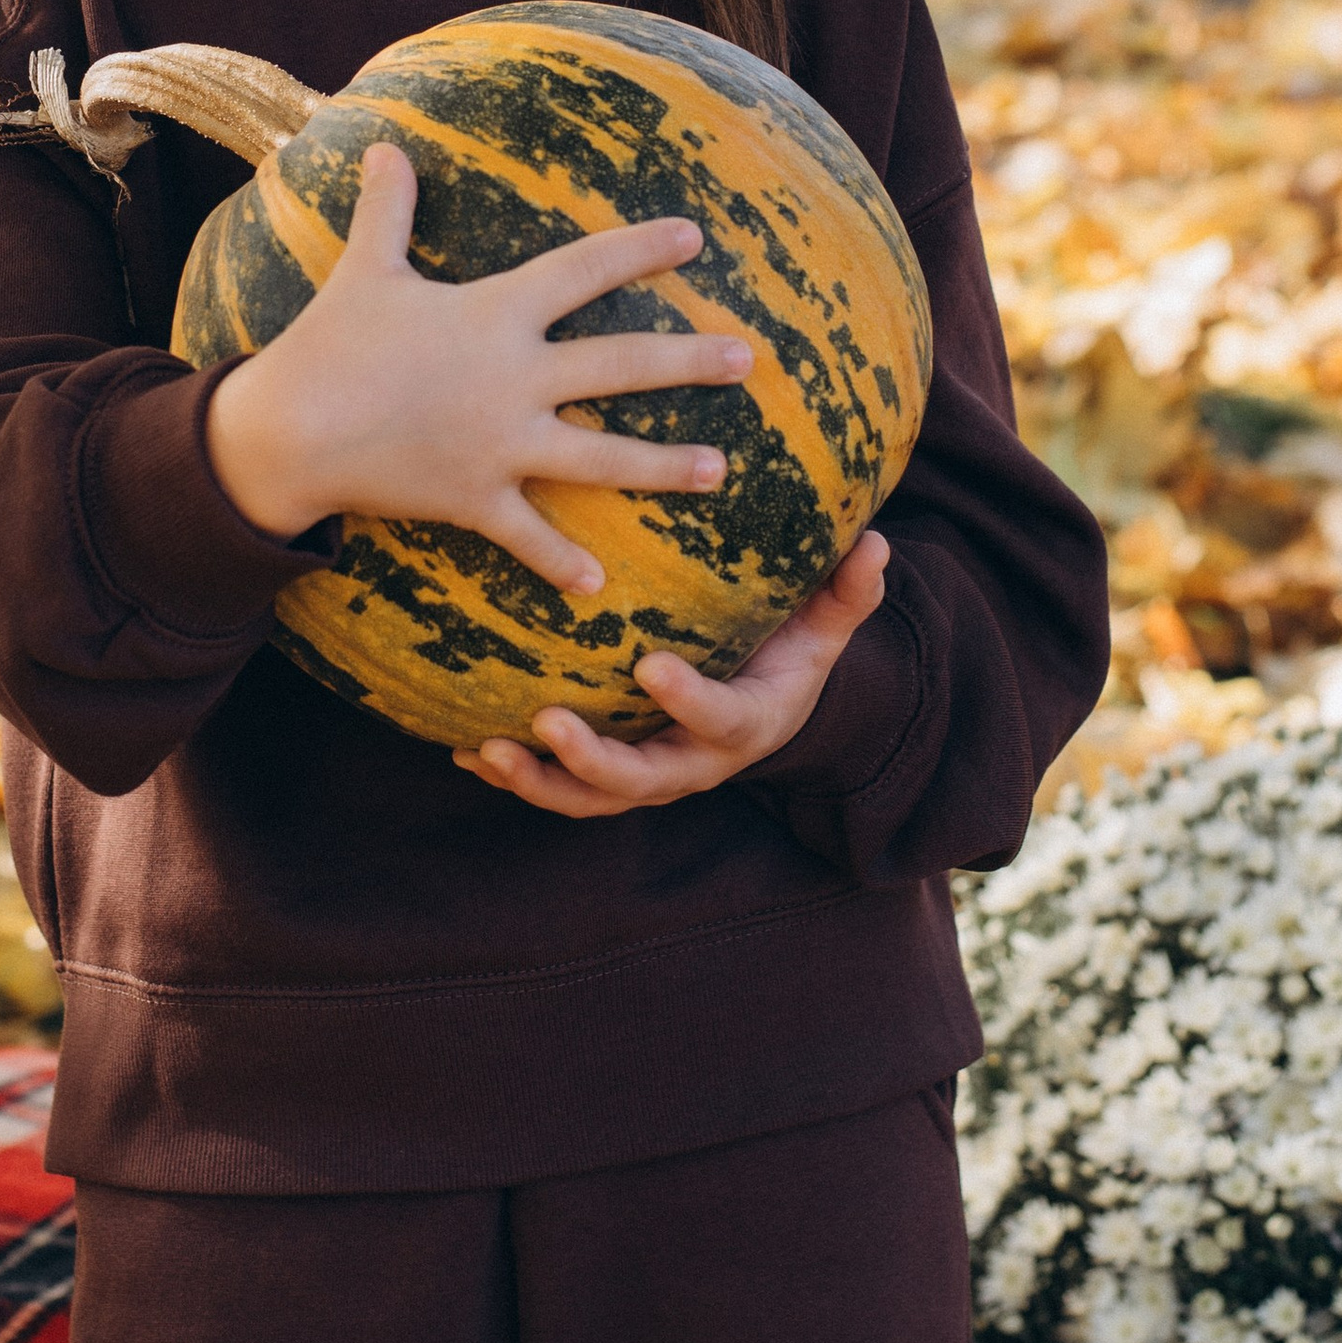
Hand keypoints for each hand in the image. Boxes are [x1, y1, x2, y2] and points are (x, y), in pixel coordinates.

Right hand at [202, 139, 753, 590]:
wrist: (288, 432)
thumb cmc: (329, 344)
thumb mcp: (364, 269)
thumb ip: (387, 209)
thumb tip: (381, 145)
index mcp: (494, 314)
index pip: (583, 272)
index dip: (639, 250)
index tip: (694, 238)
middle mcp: (512, 378)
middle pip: (619, 365)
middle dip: (688, 361)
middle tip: (748, 360)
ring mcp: (499, 444)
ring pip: (601, 457)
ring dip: (665, 466)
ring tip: (722, 472)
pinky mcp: (474, 498)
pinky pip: (528, 537)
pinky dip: (560, 563)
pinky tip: (599, 586)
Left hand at [453, 531, 888, 816]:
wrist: (765, 714)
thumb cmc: (787, 659)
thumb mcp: (825, 631)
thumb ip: (846, 594)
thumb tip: (877, 544)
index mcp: (744, 727)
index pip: (716, 720)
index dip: (687, 699)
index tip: (652, 667)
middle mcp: (691, 765)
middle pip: (639, 780)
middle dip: (591, 761)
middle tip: (546, 725)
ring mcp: (646, 778)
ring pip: (588, 798)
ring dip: (536, 781)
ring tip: (486, 751)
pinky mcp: (608, 778)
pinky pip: (558, 788)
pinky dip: (514, 774)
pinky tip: (464, 749)